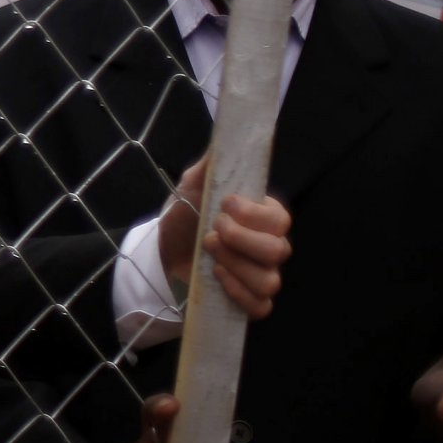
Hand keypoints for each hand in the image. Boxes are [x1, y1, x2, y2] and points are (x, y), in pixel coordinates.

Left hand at [158, 155, 291, 317]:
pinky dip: (238, 294)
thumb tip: (228, 136)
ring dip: (235, 266)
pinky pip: (260, 306)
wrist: (163, 249)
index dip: (255, 214)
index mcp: (263, 218)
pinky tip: (217, 277)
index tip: (224, 204)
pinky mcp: (248, 300)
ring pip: (270, 281)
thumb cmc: (186, 214)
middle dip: (241, 241)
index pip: (280, 218)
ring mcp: (262, 275)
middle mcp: (269, 247)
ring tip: (208, 252)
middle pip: (279, 250)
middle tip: (211, 232)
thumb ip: (213, 163)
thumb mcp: (194, 184)